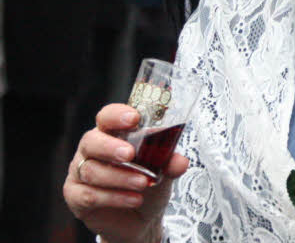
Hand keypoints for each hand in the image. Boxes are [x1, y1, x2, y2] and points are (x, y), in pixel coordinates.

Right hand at [63, 104, 187, 242]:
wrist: (140, 217)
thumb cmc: (147, 182)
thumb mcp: (163, 170)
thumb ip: (169, 162)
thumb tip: (181, 161)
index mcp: (111, 134)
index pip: (106, 117)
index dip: (116, 115)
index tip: (134, 118)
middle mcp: (91, 150)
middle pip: (91, 141)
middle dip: (110, 147)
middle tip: (130, 154)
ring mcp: (79, 173)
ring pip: (92, 171)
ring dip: (120, 177)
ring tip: (143, 183)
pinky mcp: (76, 196)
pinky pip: (89, 195)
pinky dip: (114, 197)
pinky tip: (134, 199)